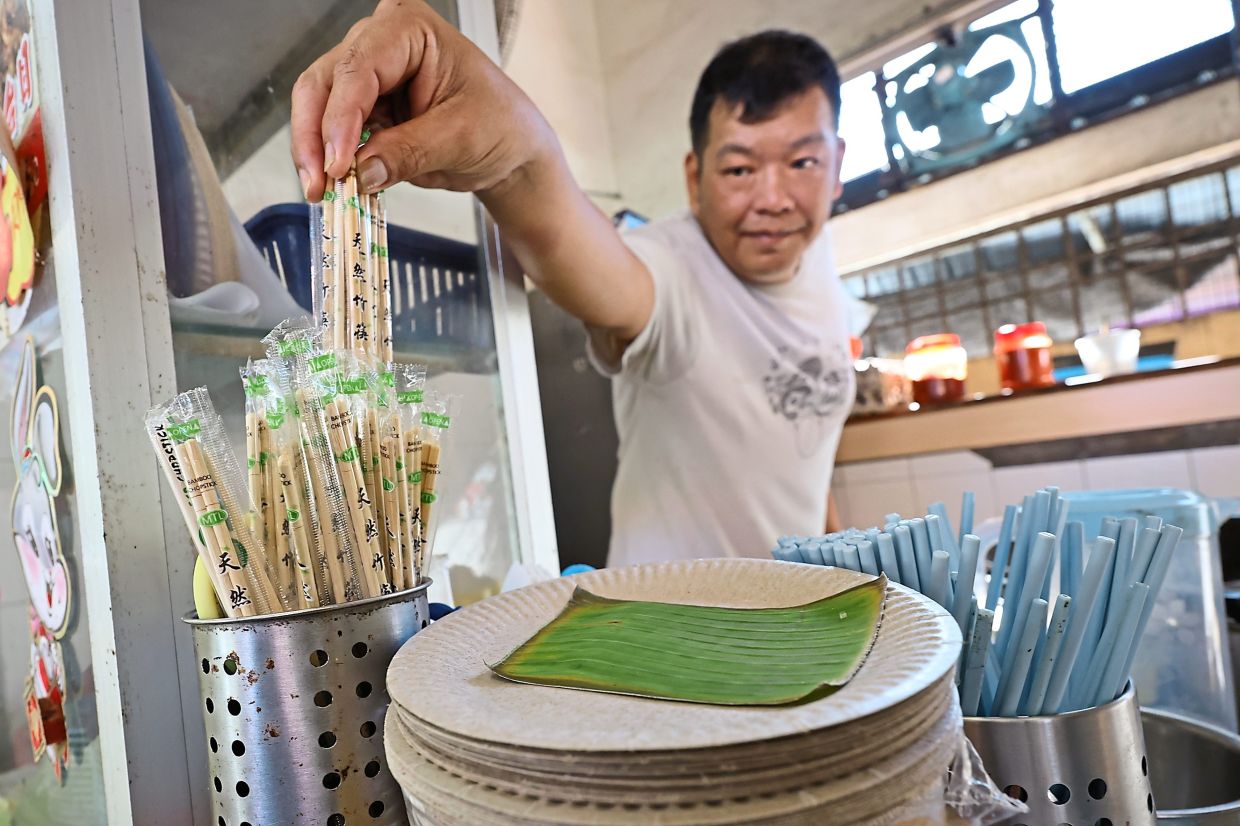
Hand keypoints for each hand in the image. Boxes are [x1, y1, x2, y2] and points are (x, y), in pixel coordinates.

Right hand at [291, 0, 555, 200]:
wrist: (510, 149)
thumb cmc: (500, 124)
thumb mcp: (459, 138)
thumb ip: (407, 153)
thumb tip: (360, 172)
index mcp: (411, 29)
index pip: (359, 69)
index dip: (341, 119)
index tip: (337, 164)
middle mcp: (381, 41)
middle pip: (325, 83)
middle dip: (316, 137)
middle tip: (319, 184)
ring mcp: (368, 74)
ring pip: (317, 107)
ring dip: (314, 152)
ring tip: (322, 192)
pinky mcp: (363, 107)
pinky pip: (330, 131)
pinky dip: (327, 160)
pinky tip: (332, 187)